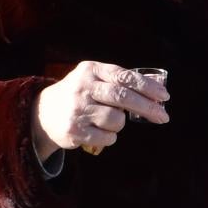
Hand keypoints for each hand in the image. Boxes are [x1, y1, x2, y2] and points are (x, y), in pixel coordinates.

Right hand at [32, 61, 169, 158]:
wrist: (43, 113)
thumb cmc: (79, 95)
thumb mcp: (93, 79)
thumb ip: (120, 82)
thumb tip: (157, 93)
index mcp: (90, 70)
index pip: (124, 77)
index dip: (147, 87)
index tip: (164, 96)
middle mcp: (83, 87)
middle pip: (123, 97)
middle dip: (147, 107)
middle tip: (163, 116)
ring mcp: (78, 109)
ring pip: (117, 120)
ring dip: (120, 123)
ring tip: (108, 121)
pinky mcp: (75, 130)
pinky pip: (108, 137)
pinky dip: (110, 137)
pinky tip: (98, 131)